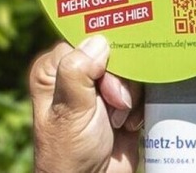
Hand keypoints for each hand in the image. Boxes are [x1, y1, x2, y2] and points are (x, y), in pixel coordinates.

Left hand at [29, 36, 142, 172]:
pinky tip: (129, 124)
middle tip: (117, 103)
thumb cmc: (70, 153)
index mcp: (55, 69)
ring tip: (119, 120)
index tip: (108, 80)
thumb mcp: (70, 111)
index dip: (102, 57)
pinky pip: (141, 88)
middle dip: (120, 80)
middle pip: (113, 54)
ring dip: (131, 96)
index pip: (85, 41)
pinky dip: (140, 105)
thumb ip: (78, 73)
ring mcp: (101, 88)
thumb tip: (98, 42)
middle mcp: (77, 74)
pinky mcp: (122, 102)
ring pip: (130, 70)